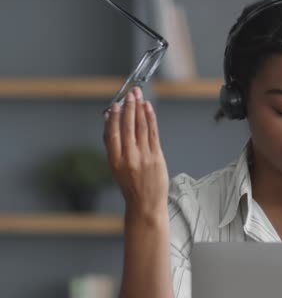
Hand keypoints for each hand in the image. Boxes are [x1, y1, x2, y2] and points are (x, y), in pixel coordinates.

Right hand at [103, 87, 168, 218]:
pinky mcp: (156, 157)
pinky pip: (153, 133)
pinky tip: (149, 109)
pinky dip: (150, 119)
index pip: (112, 133)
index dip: (114, 116)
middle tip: (130, 93)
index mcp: (114, 160)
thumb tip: (109, 120)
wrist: (145, 204)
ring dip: (140, 109)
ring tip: (139, 96)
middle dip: (129, 107)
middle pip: (128, 127)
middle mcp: (128, 157)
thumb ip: (112, 145)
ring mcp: (144, 157)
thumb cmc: (130, 185)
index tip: (116, 103)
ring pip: (141, 127)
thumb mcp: (115, 167)